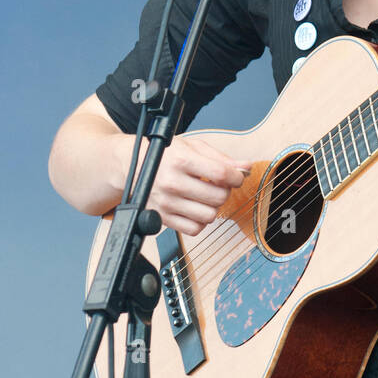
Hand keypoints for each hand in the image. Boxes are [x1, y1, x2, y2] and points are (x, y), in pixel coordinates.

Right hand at [116, 133, 252, 235]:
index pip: (222, 174)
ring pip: (209, 216)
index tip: (236, 177)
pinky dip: (200, 222)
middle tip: (218, 185)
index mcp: (182, 161)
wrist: (132, 165)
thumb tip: (246, 167)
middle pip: (218, 197)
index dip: (237, 177)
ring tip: (205, 196)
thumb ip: (221, 159)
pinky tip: (196, 208)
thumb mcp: (193, 147)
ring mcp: (167, 203)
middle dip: (224, 192)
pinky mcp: (162, 218)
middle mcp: (172, 183)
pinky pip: (194, 229)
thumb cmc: (166, 154)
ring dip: (213, 207)